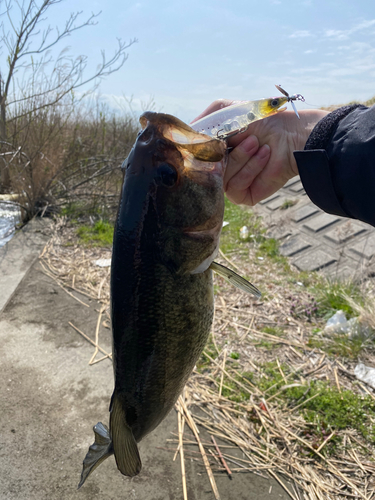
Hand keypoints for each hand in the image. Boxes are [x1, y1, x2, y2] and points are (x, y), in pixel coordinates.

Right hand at [192, 102, 327, 204]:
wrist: (292, 135)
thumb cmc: (261, 120)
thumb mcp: (224, 111)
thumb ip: (201, 123)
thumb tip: (183, 141)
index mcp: (211, 151)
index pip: (191, 157)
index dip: (196, 150)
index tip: (204, 139)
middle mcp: (217, 168)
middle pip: (202, 170)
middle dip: (223, 151)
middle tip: (245, 138)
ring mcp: (229, 183)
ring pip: (218, 179)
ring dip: (241, 158)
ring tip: (258, 144)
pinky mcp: (243, 195)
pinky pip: (233, 188)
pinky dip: (250, 170)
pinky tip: (265, 156)